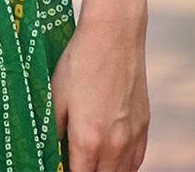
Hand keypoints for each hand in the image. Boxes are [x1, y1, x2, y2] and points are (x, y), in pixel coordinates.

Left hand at [51, 16, 149, 170]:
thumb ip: (54, 129)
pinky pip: (136, 161)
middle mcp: (114, 145)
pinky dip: (124, 165)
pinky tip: (112, 158)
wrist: (113, 35)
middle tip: (73, 161)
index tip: (60, 166)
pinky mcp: (144, 127)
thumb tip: (50, 149)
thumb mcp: (56, 95)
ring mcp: (133, 137)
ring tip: (90, 161)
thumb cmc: (80, 61)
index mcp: (88, 139)